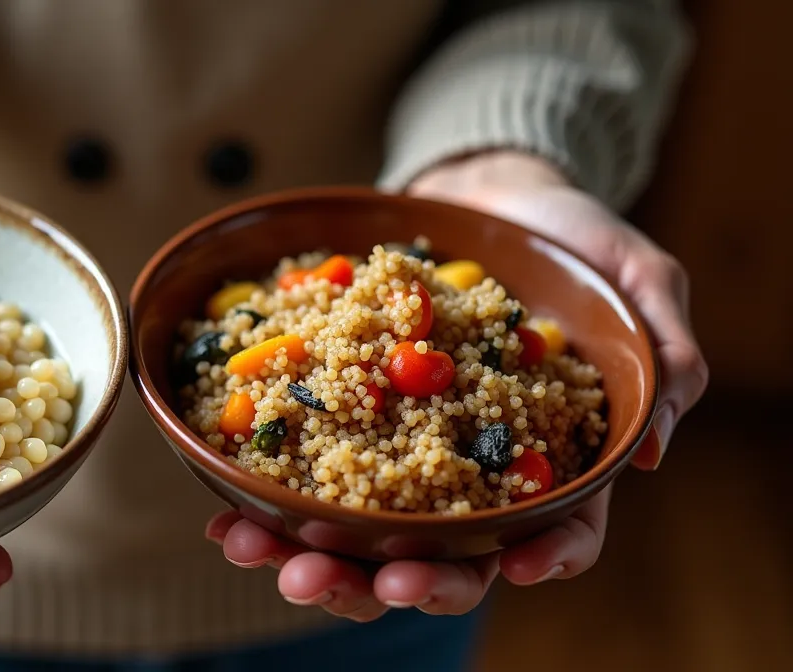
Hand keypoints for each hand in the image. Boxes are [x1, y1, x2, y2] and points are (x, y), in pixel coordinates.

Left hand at [208, 151, 706, 619]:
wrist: (481, 193)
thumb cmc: (571, 237)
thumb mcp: (638, 276)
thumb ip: (664, 349)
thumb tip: (650, 450)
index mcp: (555, 457)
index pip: (560, 531)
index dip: (537, 559)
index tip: (508, 571)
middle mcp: (476, 472)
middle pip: (445, 555)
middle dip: (395, 580)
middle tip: (350, 582)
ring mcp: (404, 450)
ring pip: (362, 530)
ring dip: (313, 556)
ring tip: (259, 554)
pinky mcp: (345, 419)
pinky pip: (305, 472)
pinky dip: (267, 499)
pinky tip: (227, 516)